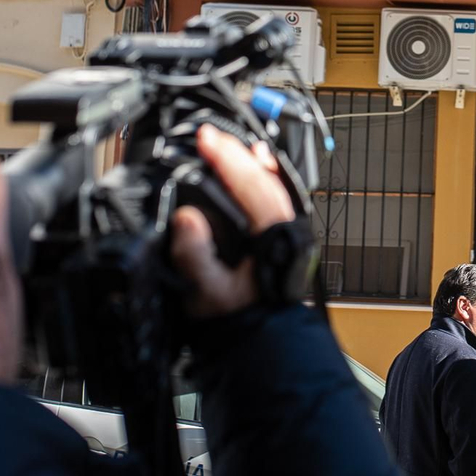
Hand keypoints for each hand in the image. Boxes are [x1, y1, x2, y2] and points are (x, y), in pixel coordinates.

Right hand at [168, 125, 295, 316]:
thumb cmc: (238, 320)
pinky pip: (276, 195)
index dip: (227, 158)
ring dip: (249, 161)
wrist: (260, 341)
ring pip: (273, 183)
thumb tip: (187, 219)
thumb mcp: (206, 295)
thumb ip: (195, 258)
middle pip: (265, 178)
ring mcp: (288, 229)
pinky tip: (257, 162)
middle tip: (208, 135)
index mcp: (272, 237)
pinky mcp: (282, 235)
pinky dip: (264, 175)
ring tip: (227, 143)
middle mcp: (286, 228)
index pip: (251, 185)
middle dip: (235, 152)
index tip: (206, 140)